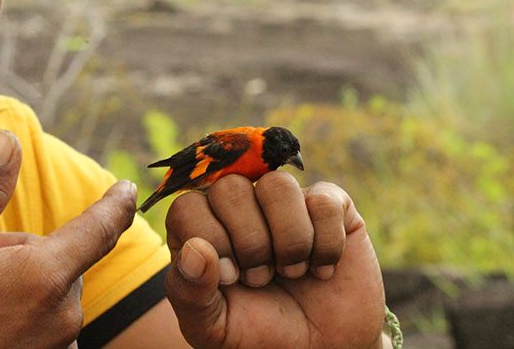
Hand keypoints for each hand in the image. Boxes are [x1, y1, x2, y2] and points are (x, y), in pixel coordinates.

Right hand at [0, 130, 136, 347]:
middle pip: (60, 258)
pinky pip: (46, 323)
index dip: (115, 203)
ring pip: (50, 292)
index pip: (100, 227)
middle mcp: (64, 313)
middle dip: (25, 252)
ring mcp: (59, 344)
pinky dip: (23, 314)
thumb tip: (9, 141)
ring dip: (23, 285)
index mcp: (45, 274)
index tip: (128, 187)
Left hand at [164, 172, 385, 348]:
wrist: (323, 348)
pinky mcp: (328, 205)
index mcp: (201, 228)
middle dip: (250, 243)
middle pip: (231, 188)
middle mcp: (238, 206)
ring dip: (289, 240)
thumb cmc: (258, 333)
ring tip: (293, 272)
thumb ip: (190, 292)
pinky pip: (323, 200)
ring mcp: (283, 202)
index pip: (187, 206)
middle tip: (261, 279)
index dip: (209, 238)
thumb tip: (196, 250)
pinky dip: (326, 244)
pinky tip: (322, 270)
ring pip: (277, 185)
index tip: (229, 278)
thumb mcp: (212, 327)